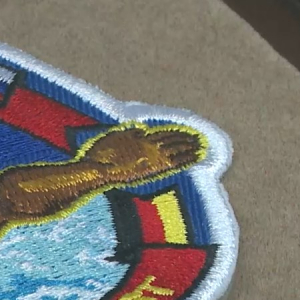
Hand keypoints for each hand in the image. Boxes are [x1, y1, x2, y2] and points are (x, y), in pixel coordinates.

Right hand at [84, 126, 202, 184]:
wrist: (97, 170)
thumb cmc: (98, 156)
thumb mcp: (112, 136)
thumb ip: (129, 132)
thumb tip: (142, 129)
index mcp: (141, 136)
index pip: (164, 133)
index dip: (178, 132)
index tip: (189, 131)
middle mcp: (150, 144)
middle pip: (173, 140)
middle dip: (187, 139)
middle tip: (200, 138)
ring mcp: (154, 157)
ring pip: (178, 149)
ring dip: (191, 147)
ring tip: (202, 147)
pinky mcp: (154, 169)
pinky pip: (176, 161)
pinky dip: (188, 158)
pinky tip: (196, 157)